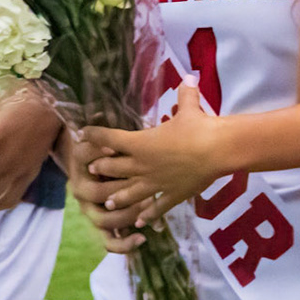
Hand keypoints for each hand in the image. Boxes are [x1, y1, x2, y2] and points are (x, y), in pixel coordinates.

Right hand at [62, 128, 156, 253]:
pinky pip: (108, 241)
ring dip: (126, 215)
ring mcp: (90, 210)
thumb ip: (105, 134)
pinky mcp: (100, 225)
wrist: (95, 166)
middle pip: (97, 193)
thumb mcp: (105, 137)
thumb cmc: (107, 149)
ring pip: (103, 220)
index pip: (83, 154)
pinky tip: (142, 239)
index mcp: (80, 164)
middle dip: (121, 188)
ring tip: (147, 207)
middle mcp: (81, 190)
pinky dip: (123, 244)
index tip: (115, 147)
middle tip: (144, 182)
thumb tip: (111, 133)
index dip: (98, 151)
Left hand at [85, 86, 230, 224]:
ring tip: (108, 201)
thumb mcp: (190, 108)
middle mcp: (142, 165)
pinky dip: (147, 215)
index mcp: (140, 143)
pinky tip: (140, 222)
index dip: (93, 135)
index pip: (109, 138)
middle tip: (92, 169)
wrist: (217, 151)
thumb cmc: (199, 127)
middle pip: (113, 168)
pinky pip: (155, 208)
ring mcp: (155, 183)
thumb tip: (190, 77)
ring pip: (129, 193)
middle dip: (101, 167)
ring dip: (117, 197)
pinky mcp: (171, 196)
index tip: (82, 134)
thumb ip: (186, 95)